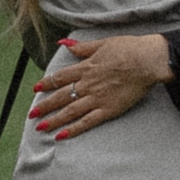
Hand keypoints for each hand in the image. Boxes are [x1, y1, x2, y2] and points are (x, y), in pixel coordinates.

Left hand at [33, 34, 173, 137]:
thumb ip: (82, 47)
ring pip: (70, 111)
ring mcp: (97, 98)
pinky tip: (61, 136)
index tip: (36, 88)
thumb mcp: (102, 43)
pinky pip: (86, 122)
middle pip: (61, 96)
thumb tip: (64, 43)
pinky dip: (73, 129)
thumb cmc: (129, 49)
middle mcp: (87, 84)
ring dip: (53, 120)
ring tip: (40, 127)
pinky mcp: (108, 110)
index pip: (60, 77)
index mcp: (86, 67)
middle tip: (32, 114)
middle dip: (44, 106)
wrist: (147, 61)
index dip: (47, 83)